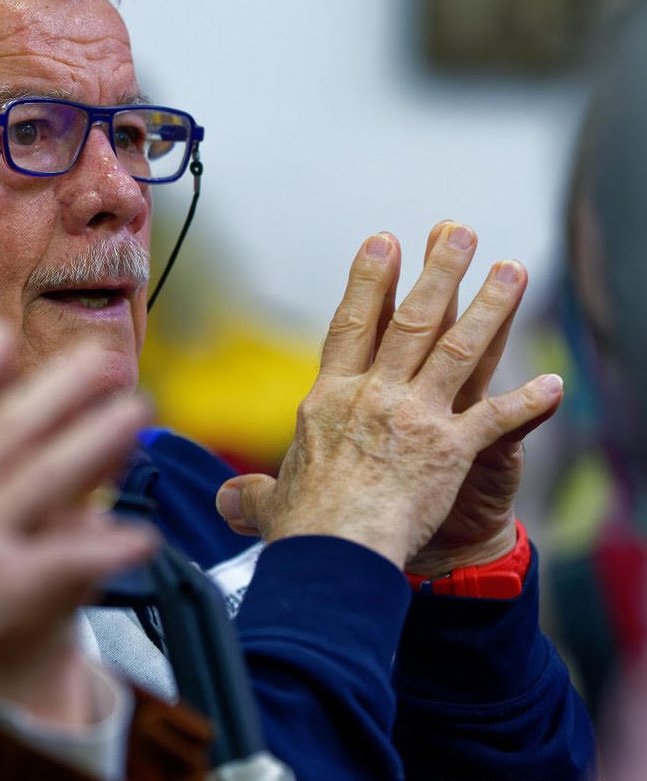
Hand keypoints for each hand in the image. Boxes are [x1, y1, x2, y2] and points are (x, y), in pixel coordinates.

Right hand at [0, 319, 157, 693]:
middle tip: (103, 357)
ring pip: (49, 473)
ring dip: (99, 438)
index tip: (4, 335)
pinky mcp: (2, 585)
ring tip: (138, 411)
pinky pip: (66, 558)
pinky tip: (144, 536)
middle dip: (61, 386)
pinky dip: (107, 547)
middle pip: (10, 425)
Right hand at [215, 224, 562, 569]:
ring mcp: (414, 417)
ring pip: (458, 348)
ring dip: (490, 306)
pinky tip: (553, 386)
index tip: (383, 242)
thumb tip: (228, 500)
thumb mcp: (270, 503)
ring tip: (512, 269)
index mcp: (329, 399)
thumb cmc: (300, 527)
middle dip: (438, 271)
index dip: (368, 281)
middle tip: (457, 231)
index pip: (350, 326)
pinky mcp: (450, 449)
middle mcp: (373, 395)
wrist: (333, 549)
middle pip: (410, 320)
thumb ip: (253, 495)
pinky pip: (496, 418)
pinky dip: (527, 403)